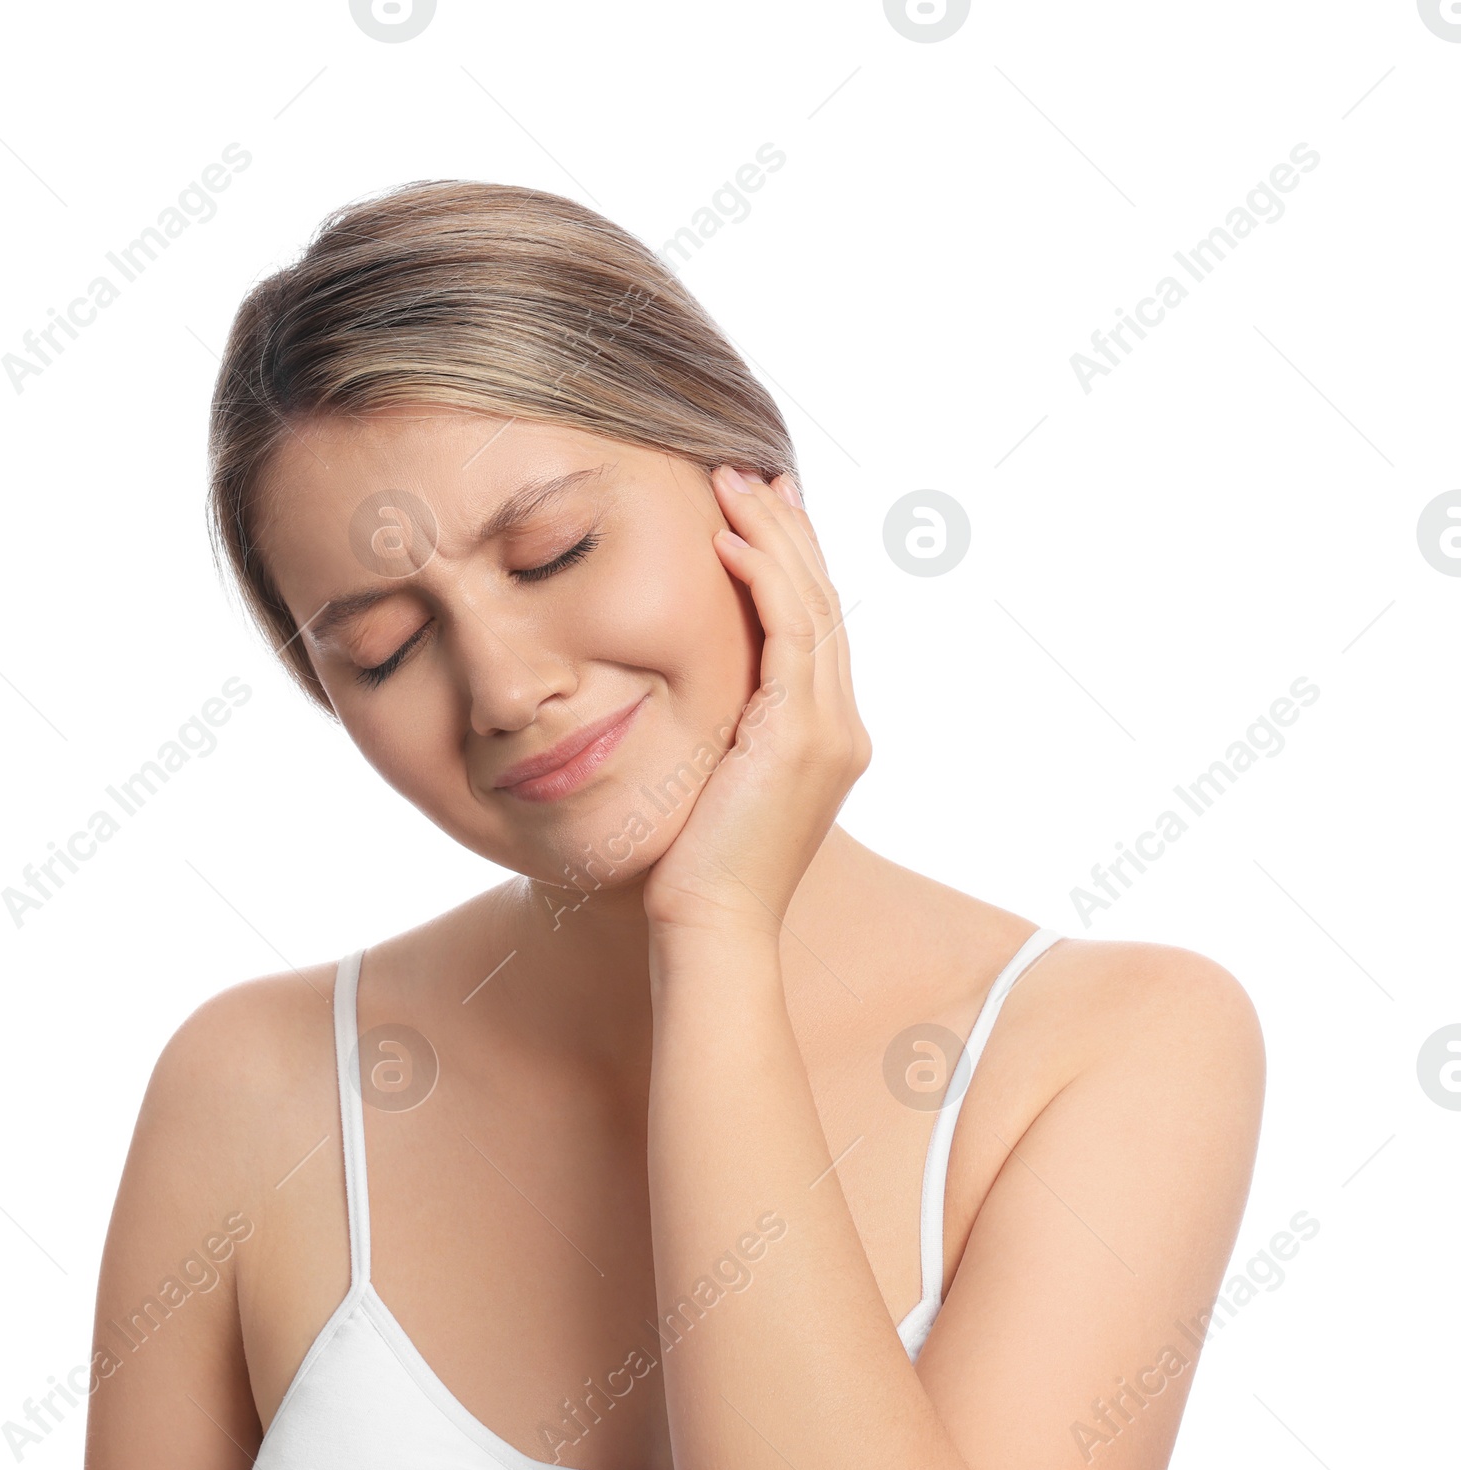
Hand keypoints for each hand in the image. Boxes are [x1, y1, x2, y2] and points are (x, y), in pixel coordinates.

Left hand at [641, 466, 870, 938]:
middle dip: (787, 531)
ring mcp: (829, 731)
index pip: (814, 629)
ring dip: (772, 536)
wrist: (711, 925)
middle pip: (822, 602)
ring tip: (732, 484)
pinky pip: (788, 633)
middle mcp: (841, 727)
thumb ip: (730, 734)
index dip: (792, 563)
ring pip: (811, 605)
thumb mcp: (719, 785)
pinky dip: (763, 579)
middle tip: (750, 475)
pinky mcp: (800, 735)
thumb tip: (702, 699)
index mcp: (827, 737)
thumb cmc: (697, 867)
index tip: (759, 512)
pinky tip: (728, 540)